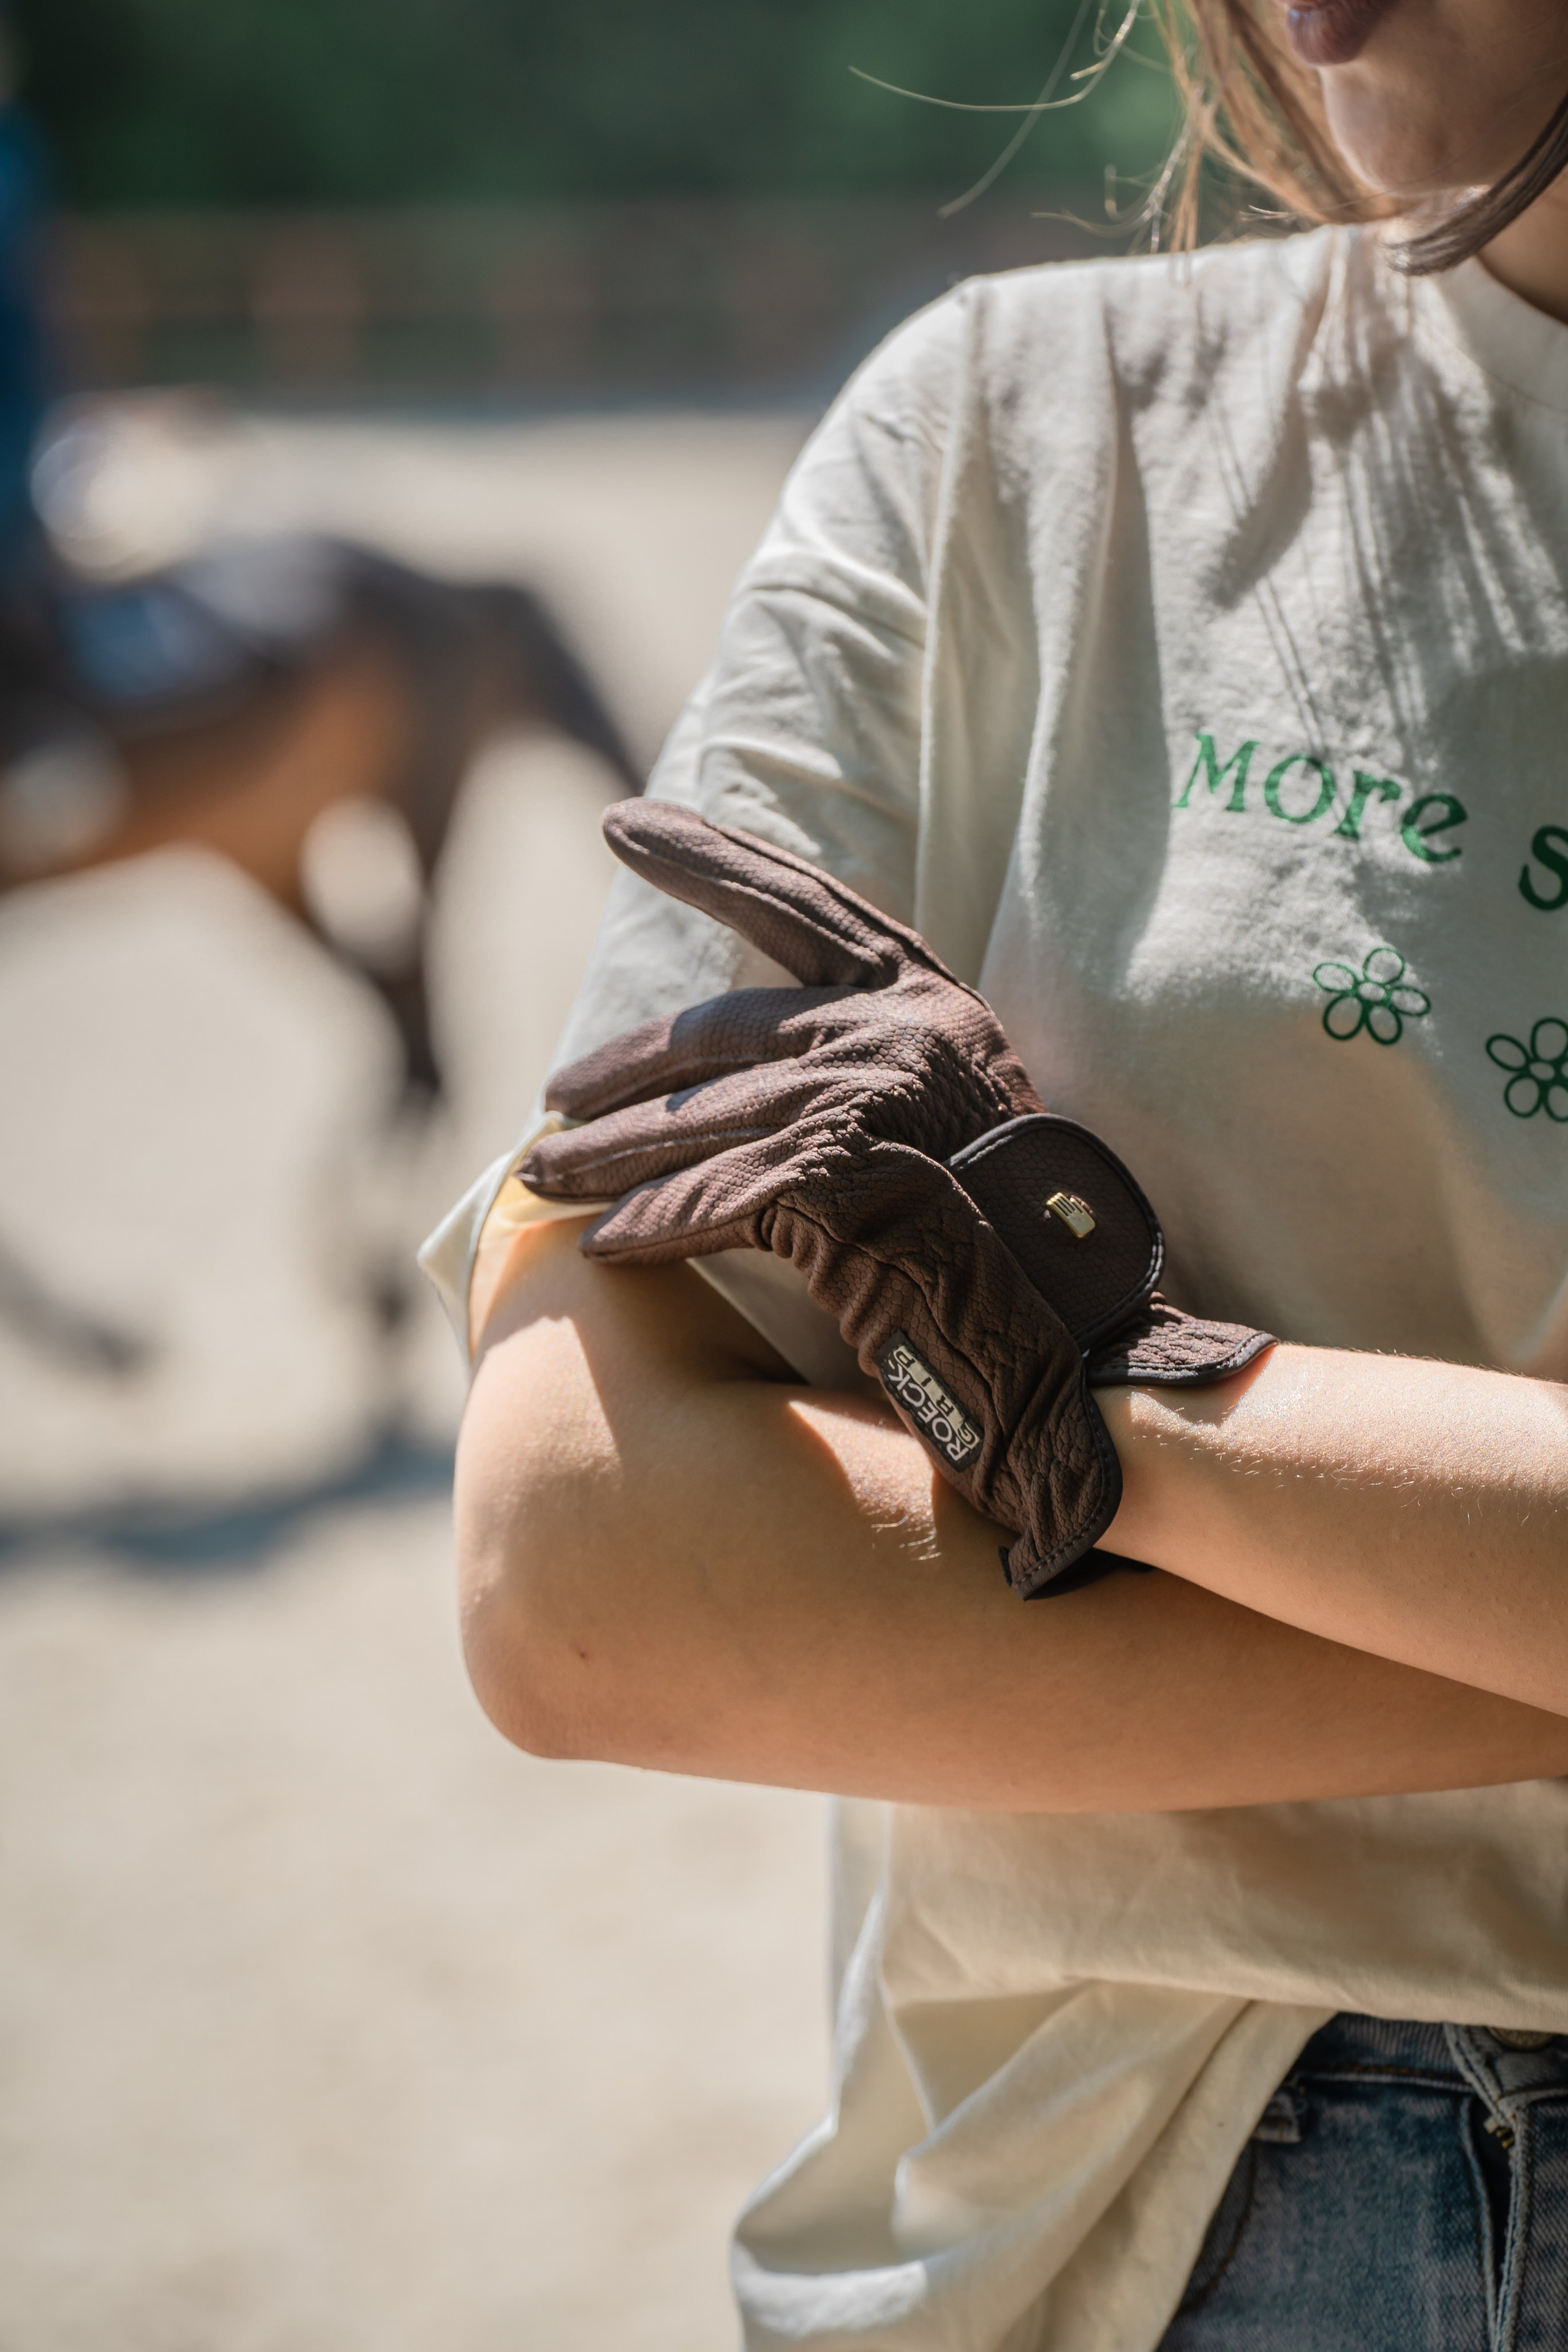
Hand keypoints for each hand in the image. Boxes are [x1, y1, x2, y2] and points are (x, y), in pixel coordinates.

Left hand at [520, 802, 1270, 1593]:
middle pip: (716, 1030)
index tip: (621, 823)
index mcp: (924, 996)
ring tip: (538, 1180)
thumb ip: (866, 1053)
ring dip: (605, 1157)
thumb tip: (745, 1055)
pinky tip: (604, 1248)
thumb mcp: (945, 1098)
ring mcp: (866, 1096)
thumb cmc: (1008, 1225)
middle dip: (621, 1067)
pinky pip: (714, 1196)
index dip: (709, 857)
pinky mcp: (839, 1175)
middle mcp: (894, 1028)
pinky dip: (653, 1223)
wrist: (1079, 1321)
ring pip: (698, 1120)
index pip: (798, 902)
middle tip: (553, 1095)